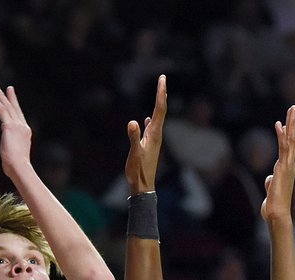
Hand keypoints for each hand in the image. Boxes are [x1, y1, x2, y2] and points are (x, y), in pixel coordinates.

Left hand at [0, 84, 32, 173]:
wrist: (20, 167)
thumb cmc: (16, 168)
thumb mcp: (13, 157)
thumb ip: (10, 152)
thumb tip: (7, 160)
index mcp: (25, 133)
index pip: (19, 117)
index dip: (15, 107)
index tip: (12, 99)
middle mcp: (22, 126)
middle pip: (14, 108)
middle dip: (9, 97)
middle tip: (6, 88)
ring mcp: (17, 125)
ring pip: (6, 106)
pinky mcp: (9, 126)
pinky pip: (0, 109)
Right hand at [125, 75, 166, 193]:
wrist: (143, 187)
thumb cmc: (138, 172)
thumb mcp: (134, 154)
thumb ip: (133, 138)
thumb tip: (132, 122)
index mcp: (154, 134)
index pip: (159, 109)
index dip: (161, 92)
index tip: (162, 78)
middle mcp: (156, 135)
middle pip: (161, 110)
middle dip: (161, 93)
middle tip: (162, 78)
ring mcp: (153, 141)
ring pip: (157, 118)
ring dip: (157, 104)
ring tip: (159, 93)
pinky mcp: (148, 146)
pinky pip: (150, 129)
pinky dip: (150, 120)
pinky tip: (147, 119)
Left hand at [261, 106, 294, 223]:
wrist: (277, 215)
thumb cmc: (274, 205)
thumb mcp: (271, 190)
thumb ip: (271, 181)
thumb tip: (270, 178)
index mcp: (287, 169)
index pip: (288, 148)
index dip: (287, 134)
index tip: (285, 122)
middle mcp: (290, 165)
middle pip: (292, 140)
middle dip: (292, 123)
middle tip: (293, 108)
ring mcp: (287, 166)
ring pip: (290, 140)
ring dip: (290, 124)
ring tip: (291, 109)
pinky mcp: (283, 168)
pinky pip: (283, 148)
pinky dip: (281, 135)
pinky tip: (279, 125)